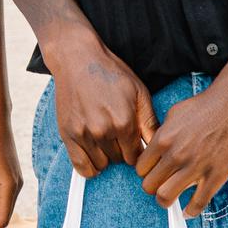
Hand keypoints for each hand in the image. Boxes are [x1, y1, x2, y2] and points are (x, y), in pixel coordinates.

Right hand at [44, 34, 155, 178]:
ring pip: (102, 164)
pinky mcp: (68, 135)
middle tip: (119, 138)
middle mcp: (104, 131)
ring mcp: (84, 134)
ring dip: (106, 157)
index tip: (134, 144)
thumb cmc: (111, 74)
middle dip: (122, 152)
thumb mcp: (139, 92)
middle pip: (119, 160)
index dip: (137, 151)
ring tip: (106, 141)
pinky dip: (90, 167)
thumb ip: (149, 122)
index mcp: (125, 122)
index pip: (136, 156)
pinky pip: (81, 166)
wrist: (77, 60)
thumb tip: (159, 146)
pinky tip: (95, 156)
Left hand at [135, 79, 227, 213]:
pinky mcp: (215, 175)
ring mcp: (195, 167)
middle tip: (161, 185)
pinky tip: (189, 211)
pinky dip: (191, 211)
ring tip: (172, 198)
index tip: (153, 173)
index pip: (140, 169)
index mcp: (163, 139)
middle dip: (153, 188)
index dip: (146, 173)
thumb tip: (153, 150)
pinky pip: (197, 203)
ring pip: (166, 198)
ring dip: (166, 201)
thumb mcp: (174, 114)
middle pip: (149, 186)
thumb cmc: (205, 106)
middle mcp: (176, 155)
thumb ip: (161, 134)